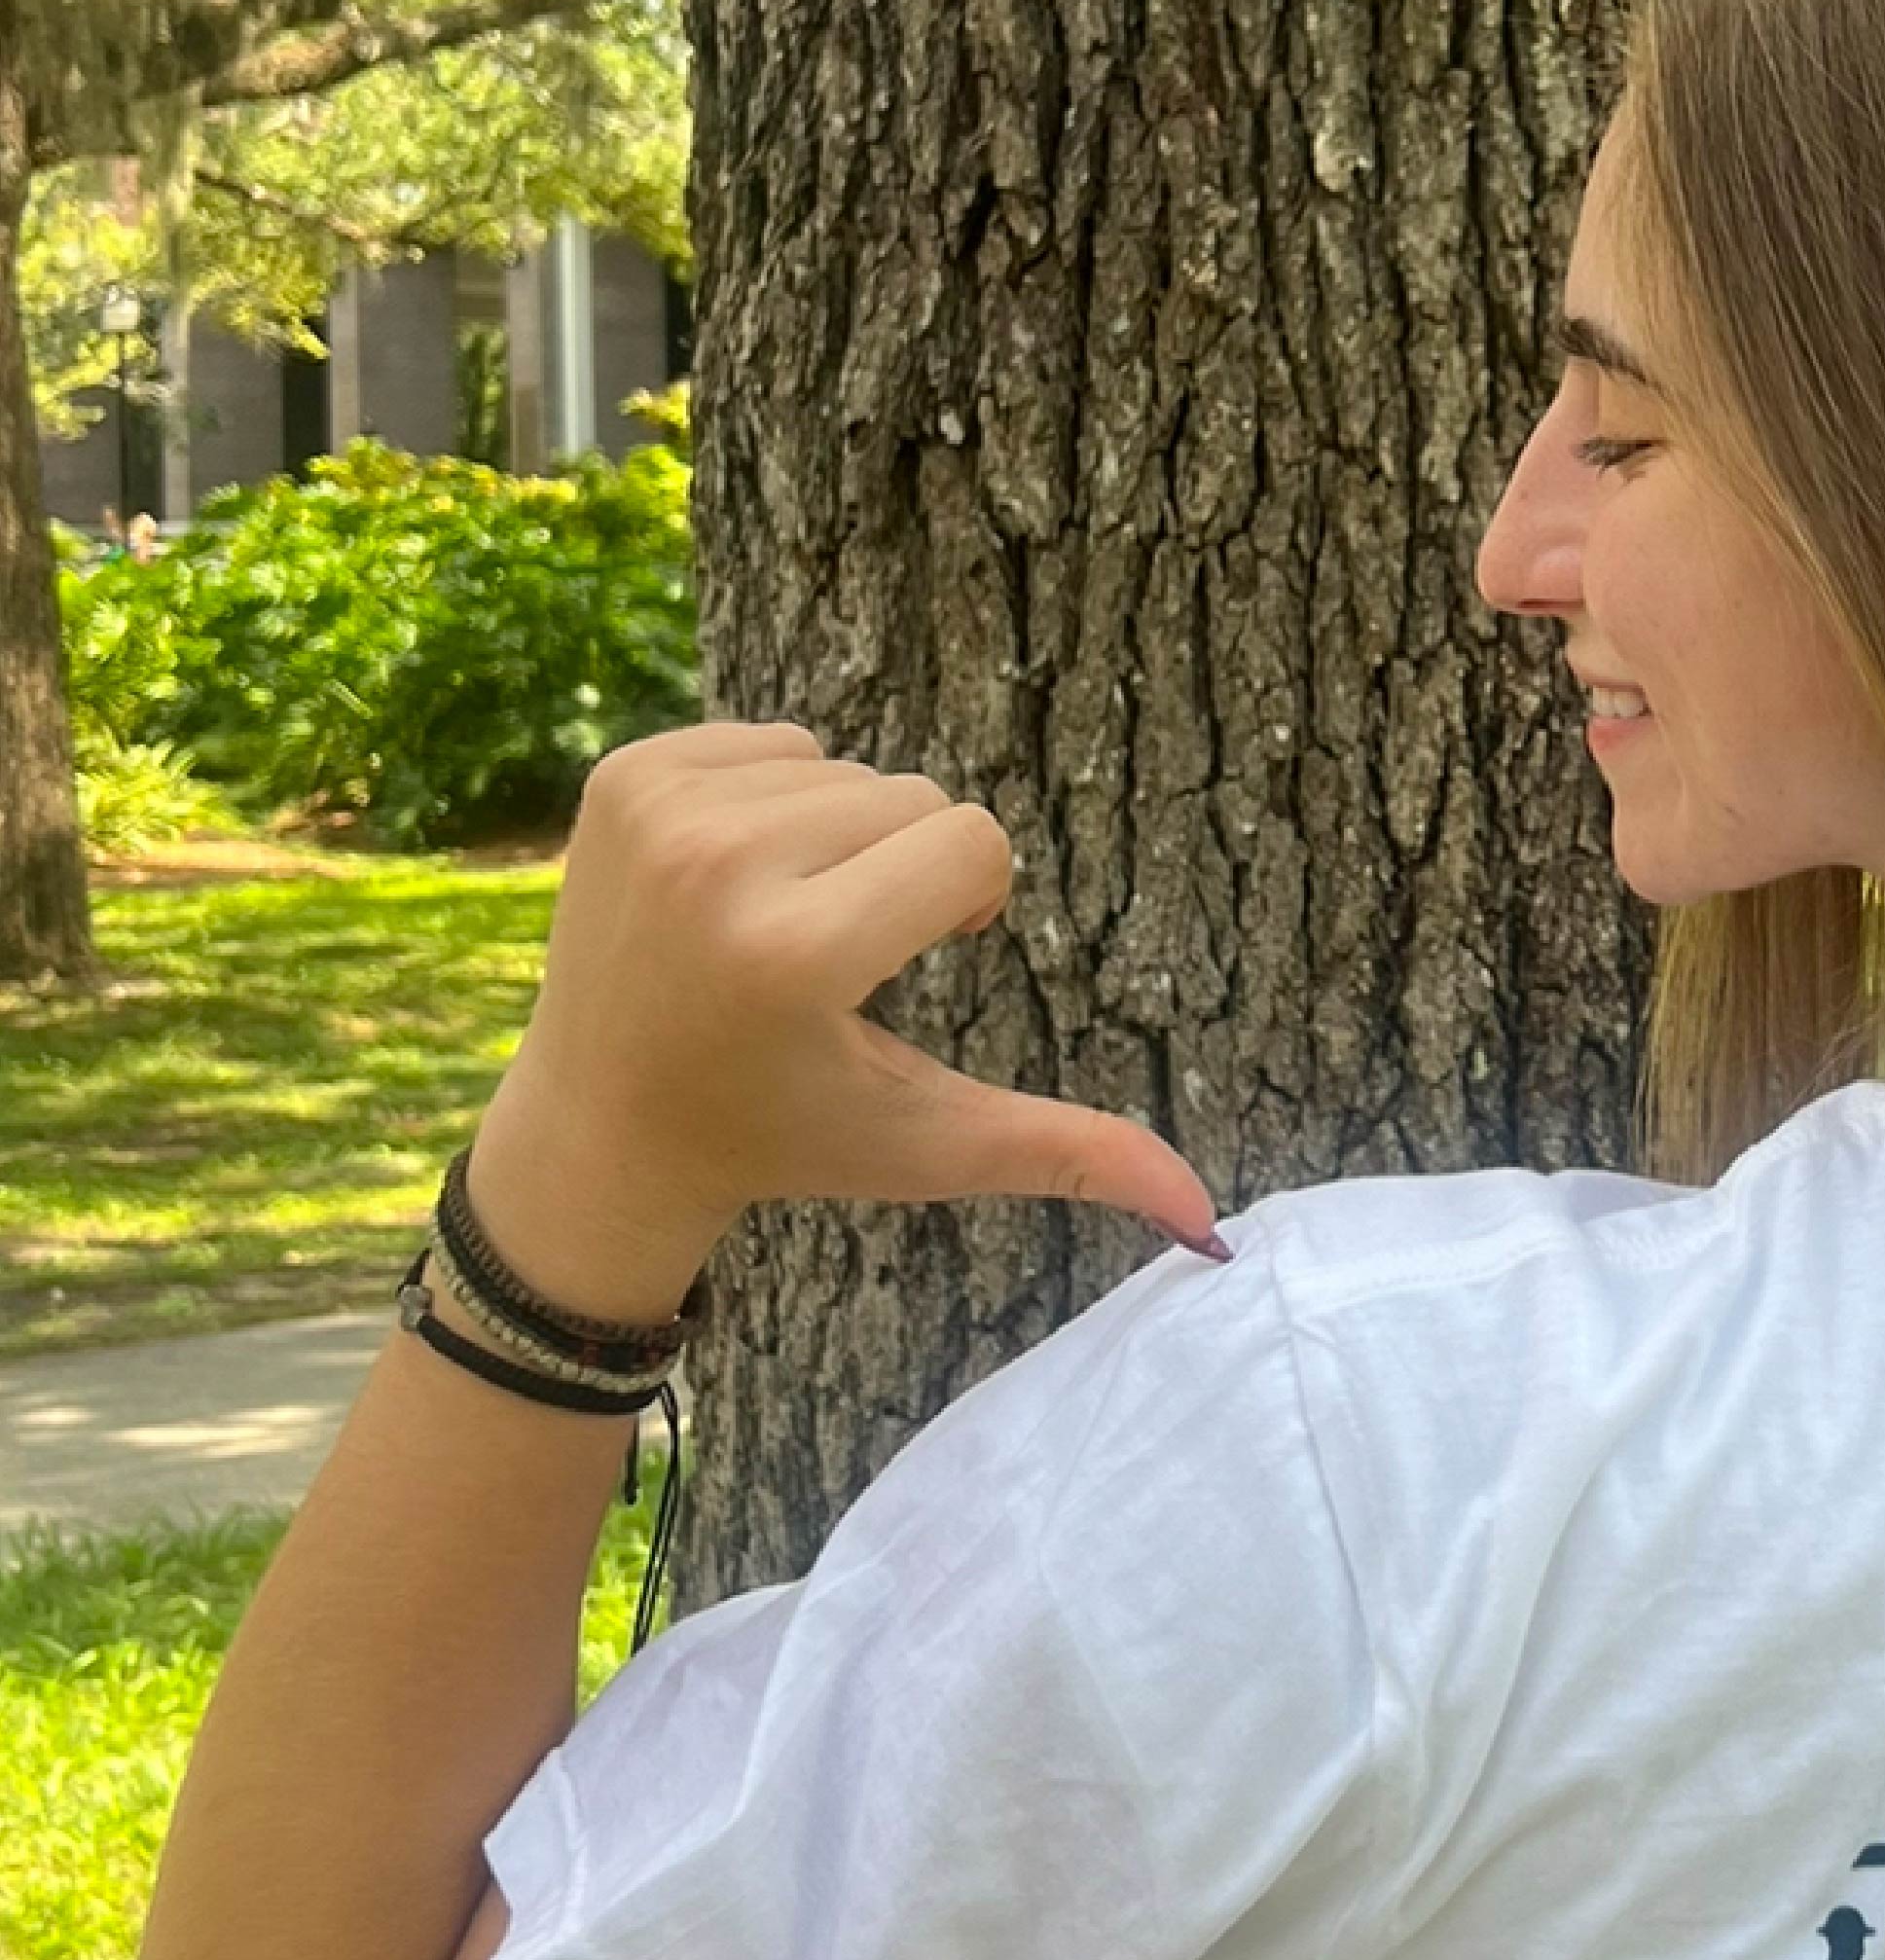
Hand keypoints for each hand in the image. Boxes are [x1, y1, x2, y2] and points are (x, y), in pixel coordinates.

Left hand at [461, 725, 1227, 1320]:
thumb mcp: (929, 1146)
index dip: (964, 906)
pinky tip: (729, 882)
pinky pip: (770, 740)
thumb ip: (1069, 1157)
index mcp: (796, 952)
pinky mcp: (621, 776)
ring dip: (838, 835)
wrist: (597, 1127)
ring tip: (774, 921)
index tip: (891, 971)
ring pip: (846, 765)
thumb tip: (1212, 1218)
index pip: (972, 843)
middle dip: (901, 871)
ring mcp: (660, 812)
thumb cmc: (782, 1135)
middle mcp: (718, 866)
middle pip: (915, 798)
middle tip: (826, 958)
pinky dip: (773, 799)